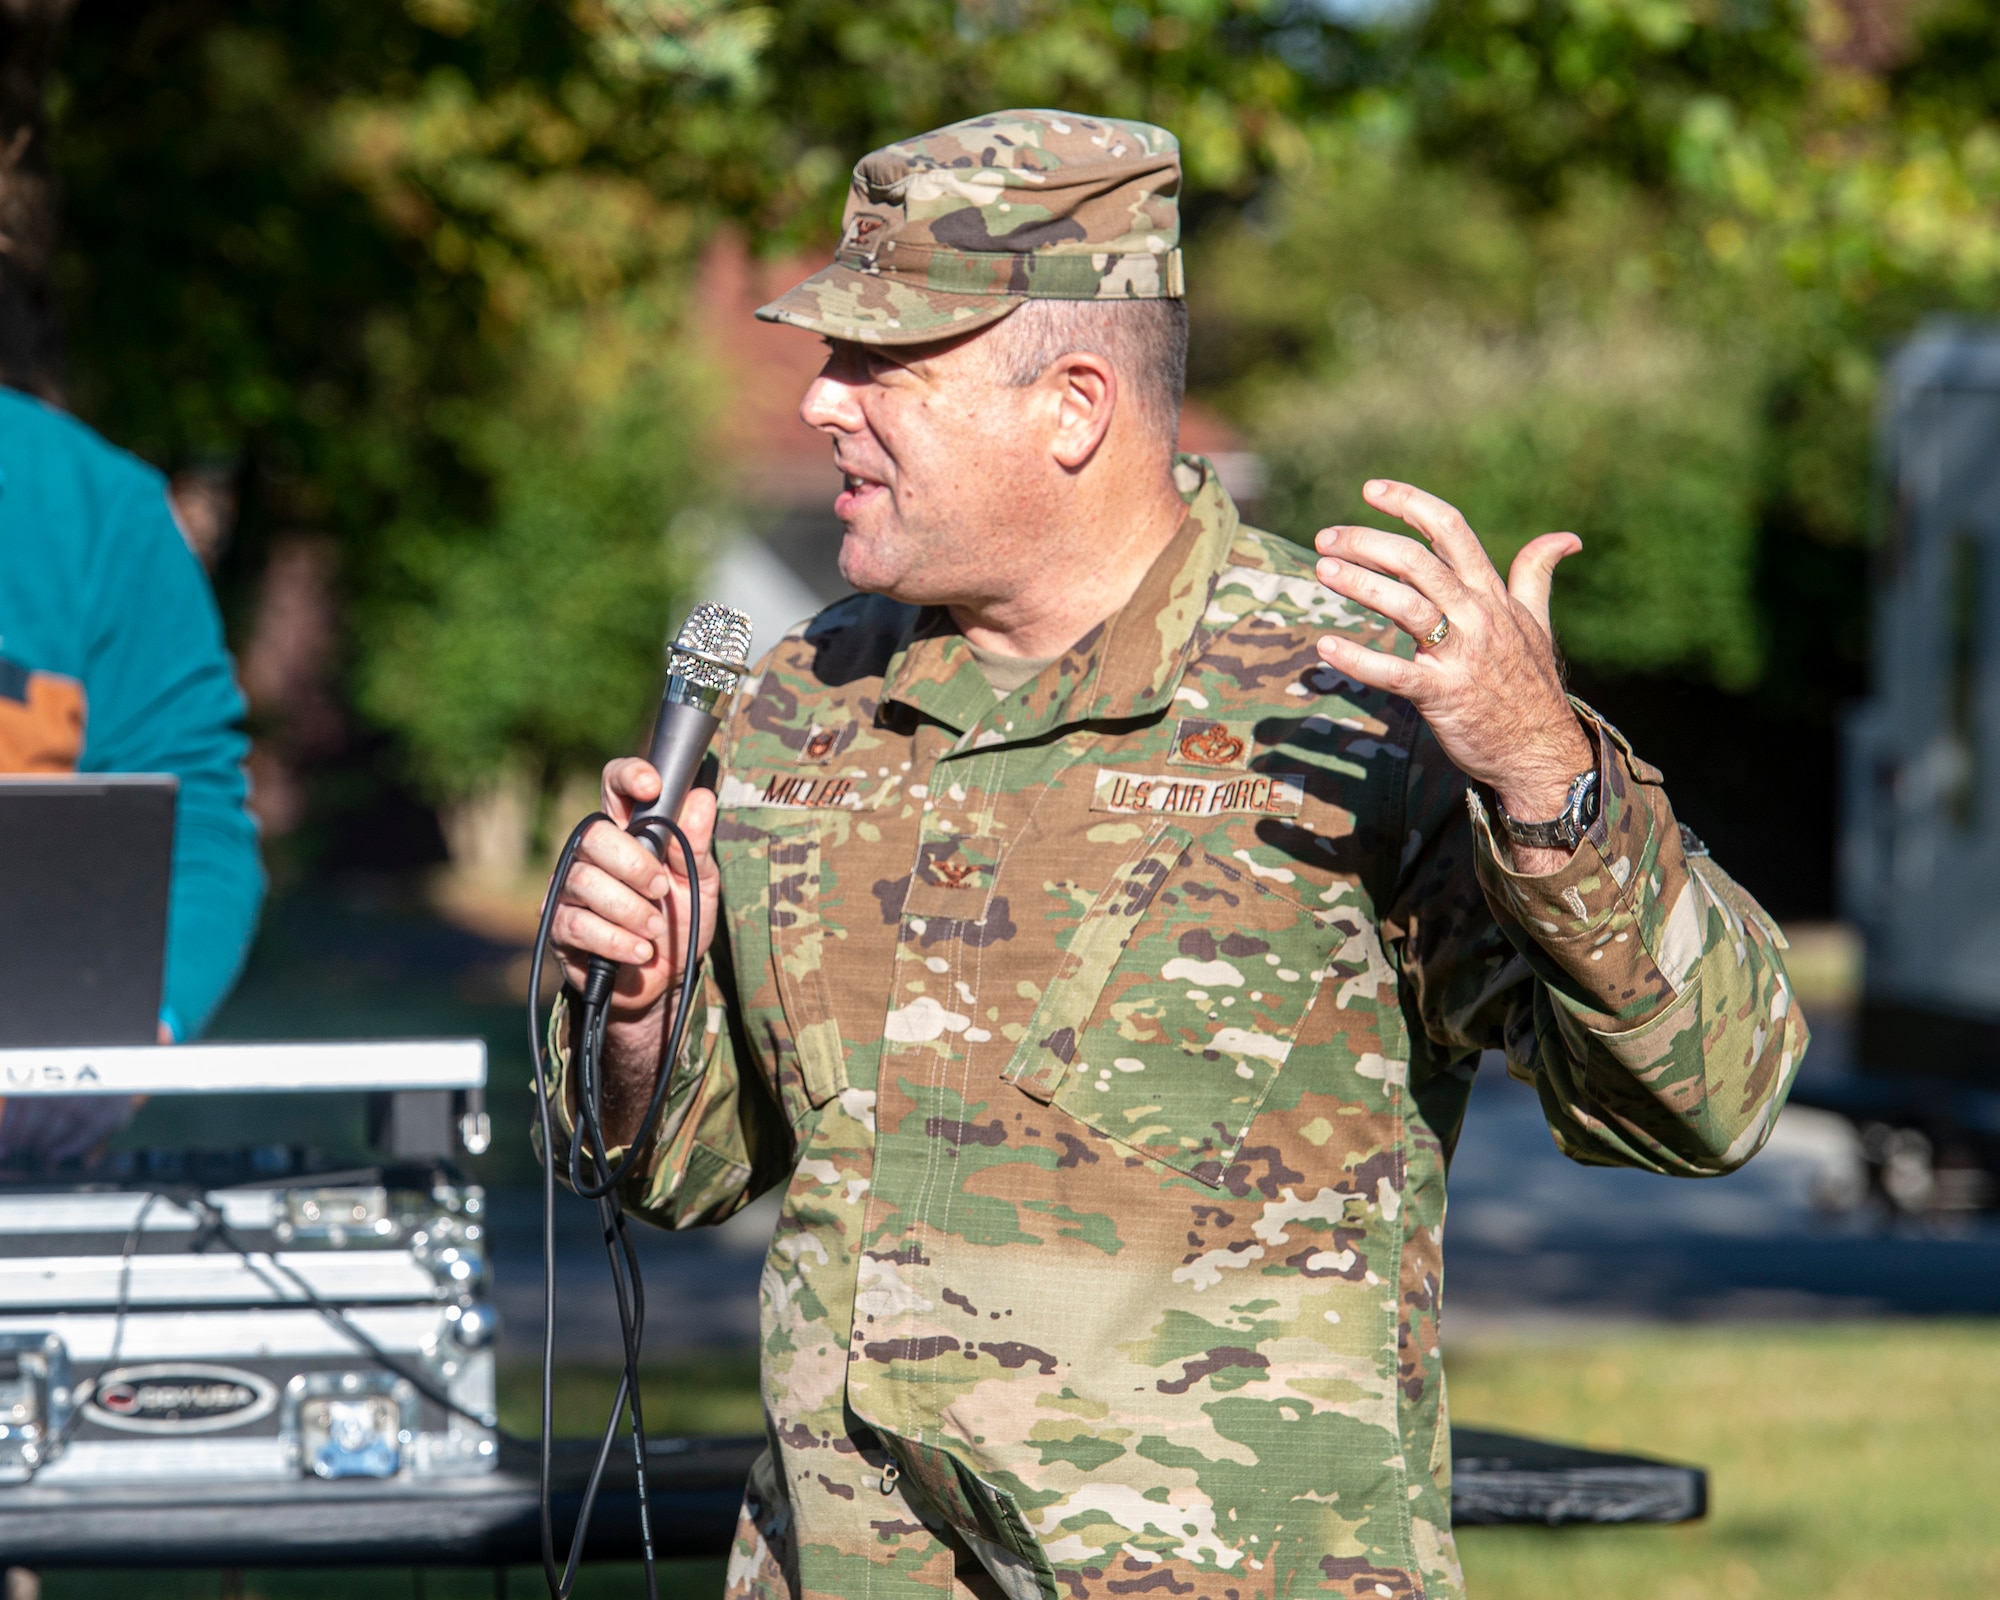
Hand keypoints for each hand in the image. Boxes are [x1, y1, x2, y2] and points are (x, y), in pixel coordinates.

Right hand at [550, 758, 720, 1050]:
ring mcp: (570, 889)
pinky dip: (618, 940)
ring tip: (655, 928)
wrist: (666, 980)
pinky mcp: (559, 927)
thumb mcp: (700, 883)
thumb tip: (700, 798)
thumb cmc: (680, 921)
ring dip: (630, 909)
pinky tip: (640, 951)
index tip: (651, 787)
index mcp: (627, 831)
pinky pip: (579, 924)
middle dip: (634, 864)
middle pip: (594, 834)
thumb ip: (696, 844)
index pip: (614, 785)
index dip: (628, 776)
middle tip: (661, 888)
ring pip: (585, 881)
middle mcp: (591, 854)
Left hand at [1313, 480, 1593, 872]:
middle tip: (1325, 539)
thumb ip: (1537, 575)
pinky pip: (1395, 673)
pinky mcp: (1442, 695)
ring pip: (1406, 606)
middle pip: (1418, 561)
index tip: (1370, 489)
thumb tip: (1566, 538)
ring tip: (1323, 570)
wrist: (1540, 751)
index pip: (1451, 530)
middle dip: (1367, 542)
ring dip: (1361, 584)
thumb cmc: (1530, 685)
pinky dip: (1358, 660)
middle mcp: (1477, 616)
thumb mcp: (1538, 622)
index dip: (1410, 503)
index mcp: (1492, 594)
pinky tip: (1325, 647)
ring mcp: (1461, 655)